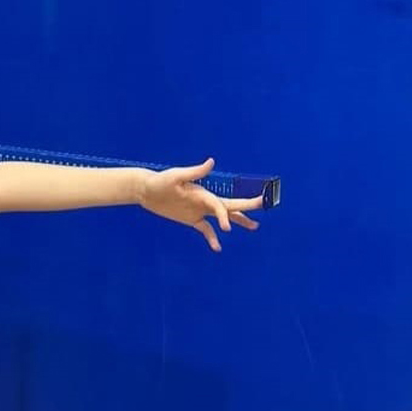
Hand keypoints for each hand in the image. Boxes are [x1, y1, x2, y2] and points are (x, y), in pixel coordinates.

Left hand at [138, 158, 262, 251]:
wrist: (146, 190)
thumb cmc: (160, 181)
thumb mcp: (176, 176)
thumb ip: (194, 171)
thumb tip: (211, 161)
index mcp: (203, 193)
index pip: (219, 205)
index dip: (224, 215)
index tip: (226, 229)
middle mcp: (205, 202)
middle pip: (230, 206)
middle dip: (247, 207)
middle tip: (265, 205)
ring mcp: (199, 211)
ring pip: (223, 217)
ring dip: (238, 221)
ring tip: (255, 226)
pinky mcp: (191, 219)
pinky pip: (205, 230)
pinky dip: (212, 238)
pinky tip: (218, 248)